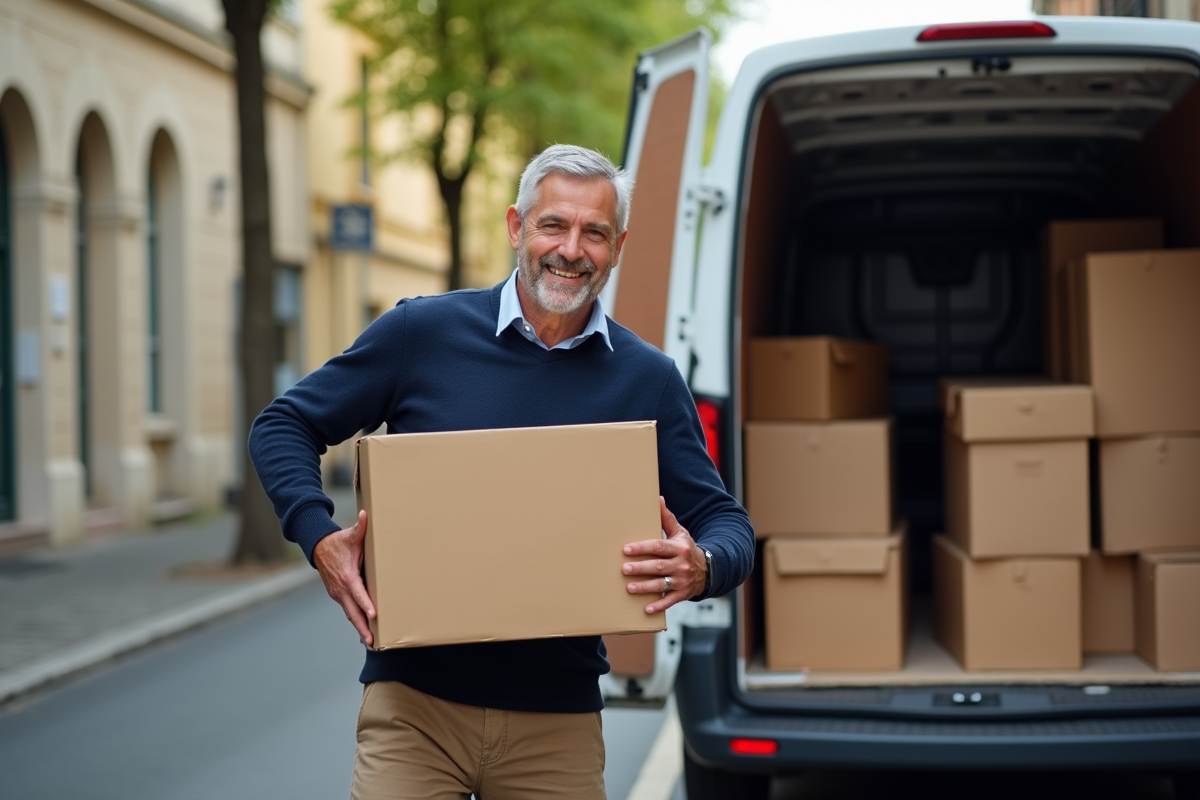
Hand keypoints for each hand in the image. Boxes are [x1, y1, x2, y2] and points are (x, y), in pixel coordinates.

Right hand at [313, 510, 376, 645]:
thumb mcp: (351, 535)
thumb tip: (368, 515)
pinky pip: (347, 609)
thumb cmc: (338, 542)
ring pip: (349, 613)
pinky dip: (355, 619)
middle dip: (363, 627)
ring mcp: (337, 594)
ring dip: (359, 627)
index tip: (374, 615)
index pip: (358, 593)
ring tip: (371, 641)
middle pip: (353, 612)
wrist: (317, 547)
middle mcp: (340, 589)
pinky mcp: (337, 595)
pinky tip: (363, 628)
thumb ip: (361, 527)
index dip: (366, 604)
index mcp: (347, 576)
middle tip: (373, 642)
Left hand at [622, 497, 706, 614]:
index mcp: (679, 548)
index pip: (659, 546)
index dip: (642, 548)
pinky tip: (646, 609)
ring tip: (629, 587)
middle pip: (658, 566)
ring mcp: (682, 580)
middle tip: (624, 569)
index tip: (627, 549)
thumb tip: (658, 499)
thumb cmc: (687, 549)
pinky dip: (659, 605)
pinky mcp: (683, 594)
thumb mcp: (680, 533)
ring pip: (662, 584)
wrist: (709, 570)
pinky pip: (670, 600)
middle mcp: (681, 564)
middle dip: (641, 568)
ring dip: (645, 587)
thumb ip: (667, 518)